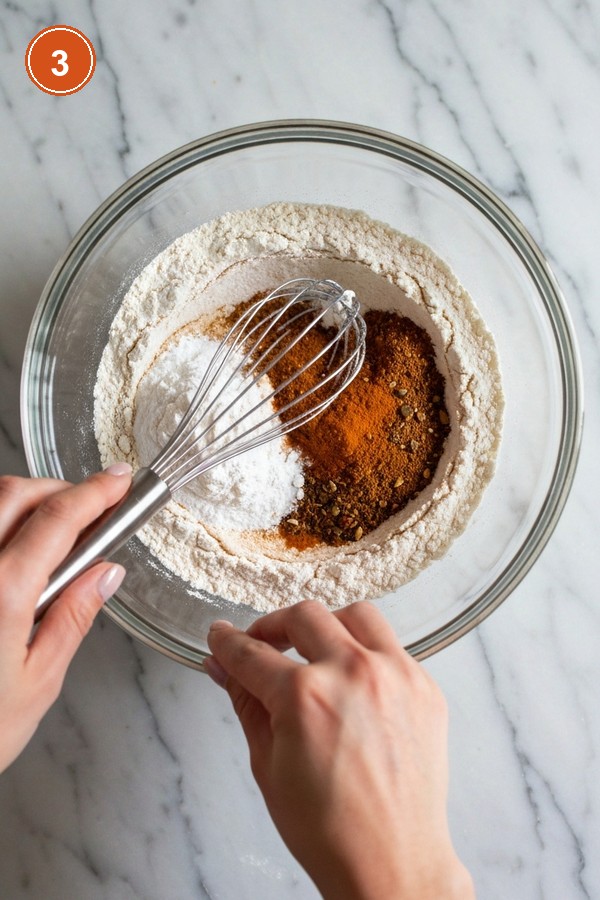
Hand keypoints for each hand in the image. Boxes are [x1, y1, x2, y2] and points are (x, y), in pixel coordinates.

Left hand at [0, 465, 130, 772]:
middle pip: (14, 493)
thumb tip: (105, 573)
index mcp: (0, 594)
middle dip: (57, 489)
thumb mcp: (37, 682)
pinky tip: (9, 553)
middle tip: (87, 508)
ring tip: (49, 532)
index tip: (117, 480)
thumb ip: (73, 617)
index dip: (94, 492)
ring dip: (23, 502)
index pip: (56, 519)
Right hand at [205, 600, 473, 899]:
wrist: (392, 862)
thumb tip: (224, 669)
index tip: (221, 637)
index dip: (228, 642)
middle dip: (273, 625)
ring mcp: (396, 676)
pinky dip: (367, 654)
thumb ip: (246, 704)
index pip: (252, 652)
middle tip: (262, 643)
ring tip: (313, 650)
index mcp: (305, 697)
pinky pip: (392, 647)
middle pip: (304, 616)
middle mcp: (353, 674)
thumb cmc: (330, 829)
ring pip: (356, 615)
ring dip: (327, 625)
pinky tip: (353, 680)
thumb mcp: (268, 765)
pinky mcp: (425, 687)